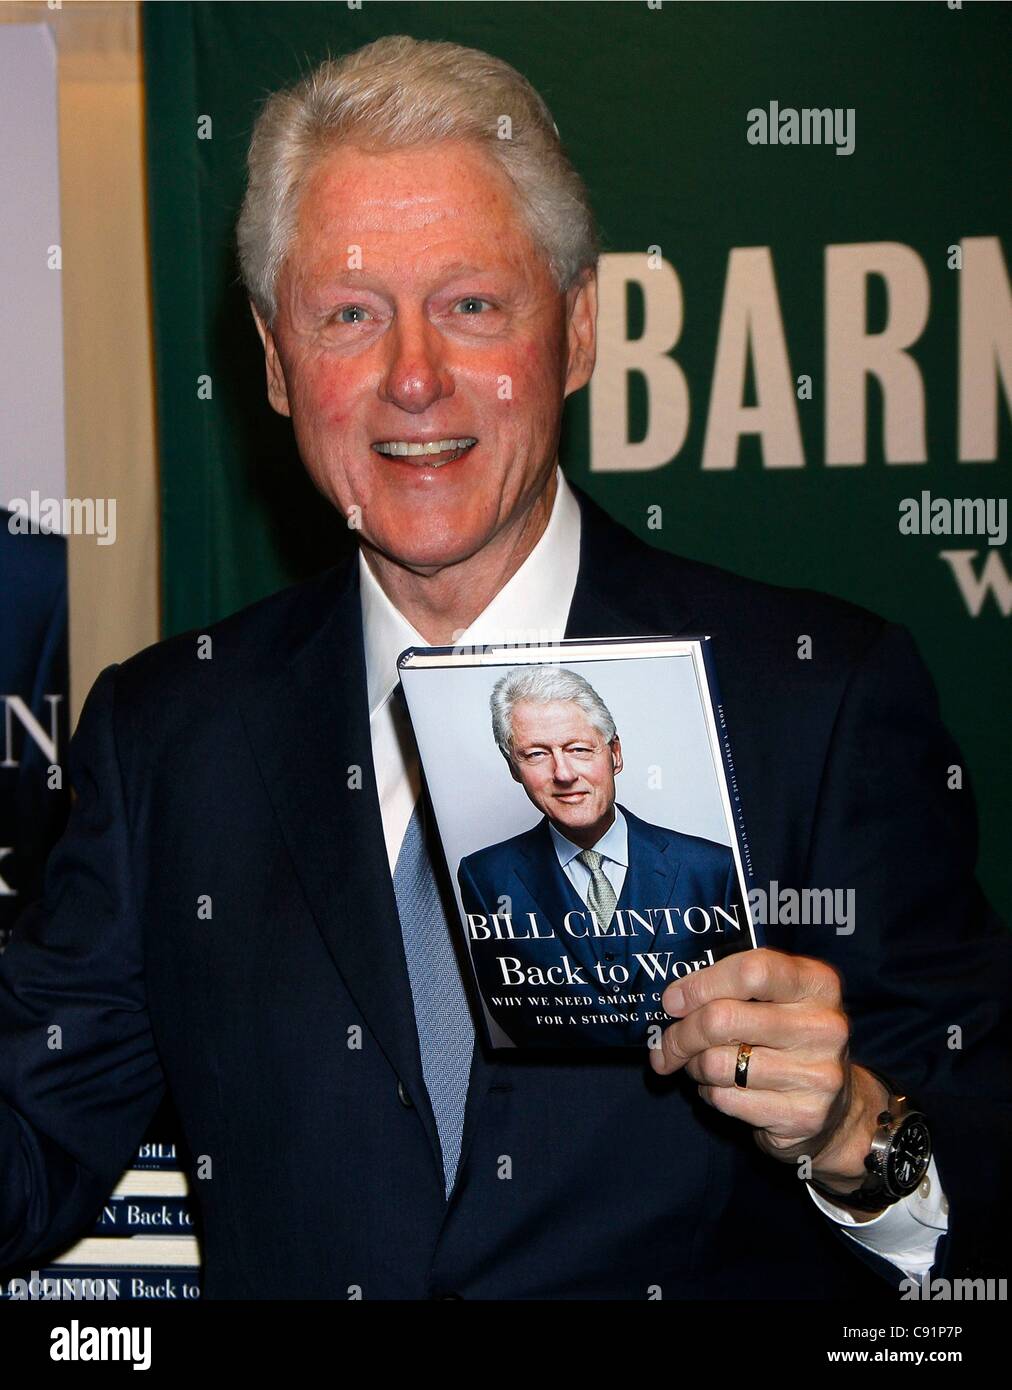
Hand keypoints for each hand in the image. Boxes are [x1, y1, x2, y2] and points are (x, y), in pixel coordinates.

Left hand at [651, 948, 889, 1205]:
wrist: (838, 1108)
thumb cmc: (789, 1039)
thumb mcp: (777, 999)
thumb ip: (732, 988)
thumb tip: (674, 1002)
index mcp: (816, 983)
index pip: (750, 972)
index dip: (701, 985)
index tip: (672, 1002)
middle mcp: (823, 1026)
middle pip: (722, 1019)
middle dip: (681, 1034)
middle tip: (667, 1045)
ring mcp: (817, 1074)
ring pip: (717, 1063)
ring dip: (695, 1066)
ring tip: (702, 1065)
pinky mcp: (803, 1115)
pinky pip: (726, 1100)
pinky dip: (710, 1094)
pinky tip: (723, 1089)